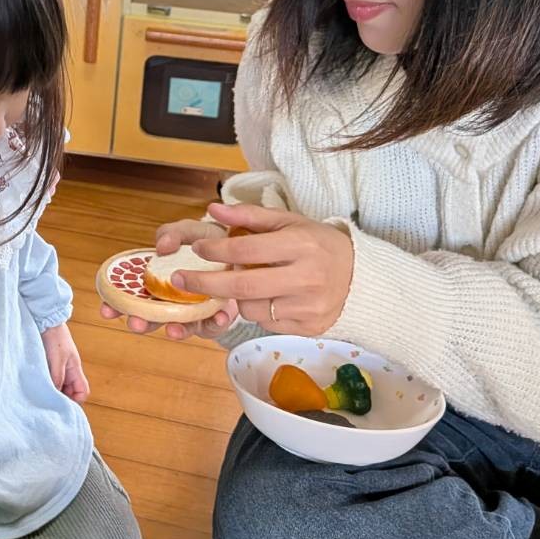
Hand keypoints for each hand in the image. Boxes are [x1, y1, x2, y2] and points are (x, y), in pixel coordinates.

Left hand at [42, 322, 89, 402]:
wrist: (44, 320)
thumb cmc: (54, 336)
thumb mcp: (57, 360)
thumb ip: (58, 378)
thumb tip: (56, 396)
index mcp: (75, 369)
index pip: (82, 392)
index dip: (75, 401)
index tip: (62, 405)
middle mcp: (69, 370)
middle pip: (71, 392)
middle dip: (62, 398)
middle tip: (48, 401)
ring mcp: (59, 367)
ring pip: (60, 386)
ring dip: (52, 391)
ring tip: (41, 392)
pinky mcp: (49, 364)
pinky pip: (50, 379)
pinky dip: (46, 383)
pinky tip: (37, 384)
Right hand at [98, 218, 239, 340]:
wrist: (243, 249)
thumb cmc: (210, 241)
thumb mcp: (189, 231)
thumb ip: (173, 233)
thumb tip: (161, 246)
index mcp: (157, 281)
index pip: (131, 296)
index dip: (116, 304)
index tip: (106, 309)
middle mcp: (172, 300)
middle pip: (151, 317)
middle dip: (141, 323)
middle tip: (136, 323)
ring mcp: (194, 311)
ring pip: (180, 327)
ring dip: (176, 330)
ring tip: (174, 330)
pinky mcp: (217, 316)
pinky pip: (214, 326)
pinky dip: (215, 323)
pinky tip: (219, 316)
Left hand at [171, 203, 353, 336]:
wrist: (360, 278)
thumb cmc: (318, 244)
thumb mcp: (289, 221)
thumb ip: (250, 215)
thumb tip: (213, 210)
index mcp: (301, 245)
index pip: (247, 250)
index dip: (216, 250)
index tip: (196, 250)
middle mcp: (307, 277)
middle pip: (243, 286)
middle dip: (205, 284)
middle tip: (179, 280)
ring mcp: (308, 307)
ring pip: (252, 308)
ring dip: (235, 297)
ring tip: (238, 283)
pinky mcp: (308, 328)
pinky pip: (267, 323)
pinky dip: (257, 310)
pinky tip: (264, 297)